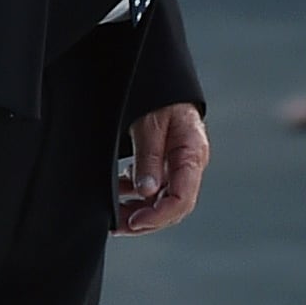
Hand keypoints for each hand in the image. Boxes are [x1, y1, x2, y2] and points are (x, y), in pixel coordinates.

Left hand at [115, 103, 208, 232]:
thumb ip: (149, 157)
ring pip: (161, 200)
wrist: (160, 78)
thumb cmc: (160, 96)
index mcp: (192, 154)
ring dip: (138, 210)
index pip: (182, 199)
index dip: (158, 216)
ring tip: (113, 213)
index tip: (133, 221)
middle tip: (117, 226)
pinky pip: (154, 188)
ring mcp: (178, 165)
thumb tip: (146, 191)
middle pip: (173, 207)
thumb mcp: (151, 124)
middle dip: (146, 220)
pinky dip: (135, 194)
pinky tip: (118, 192)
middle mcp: (189, 164)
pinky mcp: (166, 162)